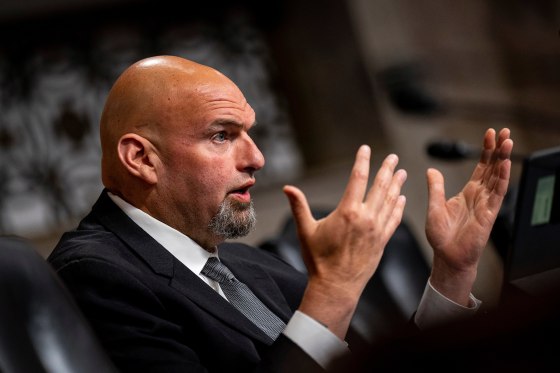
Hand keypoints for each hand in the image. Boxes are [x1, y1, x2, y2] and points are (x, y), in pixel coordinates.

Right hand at [283, 145, 406, 337]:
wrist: (336, 286)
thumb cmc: (319, 260)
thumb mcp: (305, 230)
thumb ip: (299, 206)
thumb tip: (288, 188)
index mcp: (347, 212)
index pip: (358, 179)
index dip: (362, 161)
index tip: (365, 149)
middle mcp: (366, 218)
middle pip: (380, 187)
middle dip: (387, 169)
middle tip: (393, 157)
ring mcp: (377, 230)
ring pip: (390, 201)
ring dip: (396, 185)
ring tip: (401, 172)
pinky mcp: (382, 241)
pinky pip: (394, 219)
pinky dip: (398, 207)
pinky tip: (401, 198)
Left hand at [425, 128, 512, 304]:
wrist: (447, 256)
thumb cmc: (441, 236)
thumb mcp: (434, 206)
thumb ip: (435, 188)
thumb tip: (431, 170)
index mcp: (468, 193)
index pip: (481, 167)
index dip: (486, 151)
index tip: (489, 134)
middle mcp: (479, 196)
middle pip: (492, 168)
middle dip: (499, 149)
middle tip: (504, 132)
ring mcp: (486, 204)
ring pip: (497, 177)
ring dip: (503, 159)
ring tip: (507, 142)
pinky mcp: (488, 214)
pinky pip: (497, 193)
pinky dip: (502, 178)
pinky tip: (505, 165)